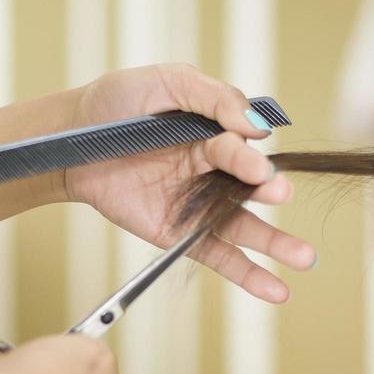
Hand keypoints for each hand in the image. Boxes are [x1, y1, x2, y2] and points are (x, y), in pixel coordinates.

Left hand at [65, 63, 316, 302]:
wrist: (68, 140)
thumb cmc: (116, 103)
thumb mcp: (165, 83)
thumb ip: (212, 98)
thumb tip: (257, 125)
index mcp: (214, 132)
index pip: (239, 146)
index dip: (246, 155)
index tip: (254, 164)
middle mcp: (212, 170)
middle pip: (251, 187)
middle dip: (268, 192)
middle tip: (280, 194)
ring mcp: (196, 205)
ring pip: (243, 226)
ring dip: (276, 242)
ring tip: (305, 258)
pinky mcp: (178, 234)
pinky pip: (218, 256)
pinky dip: (247, 274)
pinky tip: (276, 289)